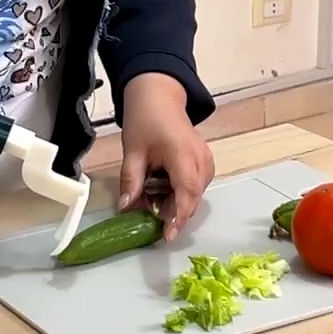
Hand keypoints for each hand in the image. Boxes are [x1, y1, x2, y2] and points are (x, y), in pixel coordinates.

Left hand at [117, 73, 213, 240]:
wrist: (159, 97)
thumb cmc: (146, 119)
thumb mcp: (133, 151)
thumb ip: (130, 181)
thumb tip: (126, 208)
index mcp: (183, 154)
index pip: (187, 193)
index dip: (179, 217)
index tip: (167, 235)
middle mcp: (201, 160)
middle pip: (192, 198)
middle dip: (171, 212)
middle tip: (147, 213)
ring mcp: (206, 161)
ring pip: (194, 194)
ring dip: (174, 202)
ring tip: (150, 195)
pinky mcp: (205, 163)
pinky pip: (195, 186)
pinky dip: (179, 193)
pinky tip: (161, 186)